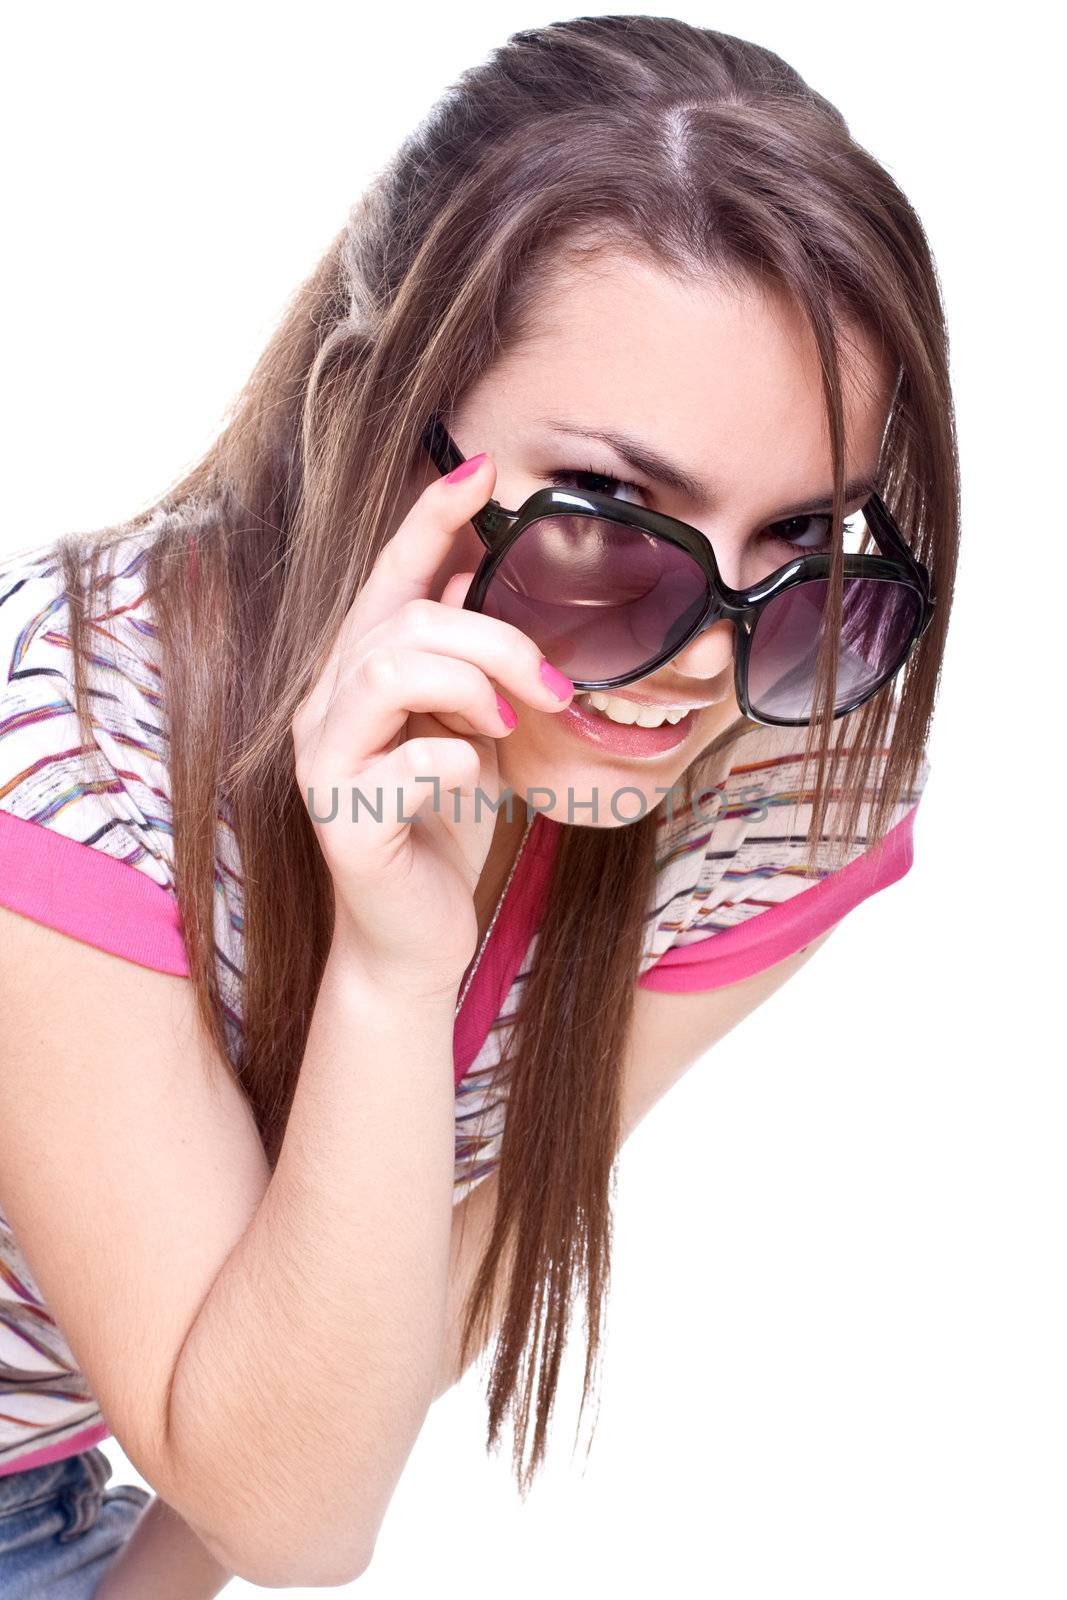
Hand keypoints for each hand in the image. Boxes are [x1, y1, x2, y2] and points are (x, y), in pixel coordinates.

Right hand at [291, 451, 572, 998]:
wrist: (415, 938)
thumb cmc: (443, 828)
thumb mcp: (470, 730)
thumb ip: (469, 664)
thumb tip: (485, 577)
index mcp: (359, 674)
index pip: (391, 576)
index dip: (431, 518)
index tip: (482, 468)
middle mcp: (326, 705)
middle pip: (404, 621)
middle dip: (495, 638)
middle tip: (551, 684)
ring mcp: (325, 758)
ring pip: (388, 668)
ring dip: (471, 684)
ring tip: (507, 723)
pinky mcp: (341, 815)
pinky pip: (404, 757)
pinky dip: (455, 757)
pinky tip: (474, 777)